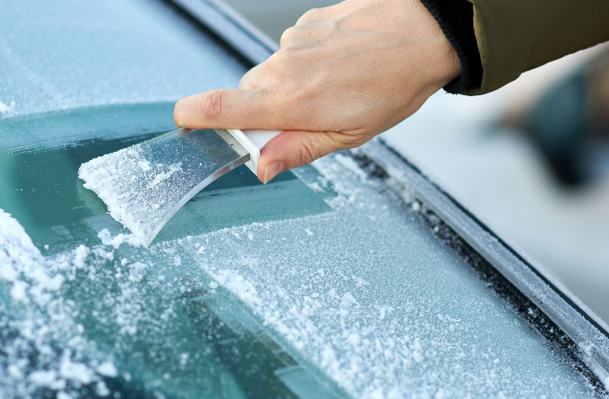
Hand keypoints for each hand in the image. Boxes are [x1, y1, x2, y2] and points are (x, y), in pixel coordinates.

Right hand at [174, 0, 460, 182]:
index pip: (220, 109)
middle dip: (266, 112)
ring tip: (335, 88)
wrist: (423, 32)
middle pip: (249, 95)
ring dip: (292, 86)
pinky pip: (294, 49)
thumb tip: (262, 167)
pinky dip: (309, 61)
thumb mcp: (348, 136)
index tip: (185, 123)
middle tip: (306, 119)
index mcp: (290, 102)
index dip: (193, 117)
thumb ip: (297, 150)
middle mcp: (284, 68)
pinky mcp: (306, 22)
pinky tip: (341, 64)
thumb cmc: (393, 85)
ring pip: (273, 73)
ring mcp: (294, 41)